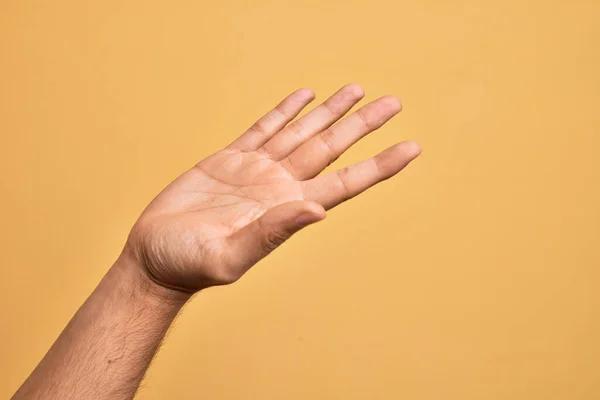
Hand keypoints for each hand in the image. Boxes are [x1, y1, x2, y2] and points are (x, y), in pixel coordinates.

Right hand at [123, 84, 420, 292]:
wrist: (155, 257)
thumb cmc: (189, 265)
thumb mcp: (230, 255)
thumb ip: (273, 232)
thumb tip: (317, 211)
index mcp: (287, 208)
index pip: (346, 182)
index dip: (380, 165)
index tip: (412, 149)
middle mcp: (279, 186)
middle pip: (331, 148)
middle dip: (362, 124)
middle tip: (393, 102)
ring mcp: (256, 170)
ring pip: (302, 132)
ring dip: (329, 111)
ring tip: (356, 90)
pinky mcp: (229, 159)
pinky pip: (264, 128)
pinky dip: (284, 111)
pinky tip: (303, 97)